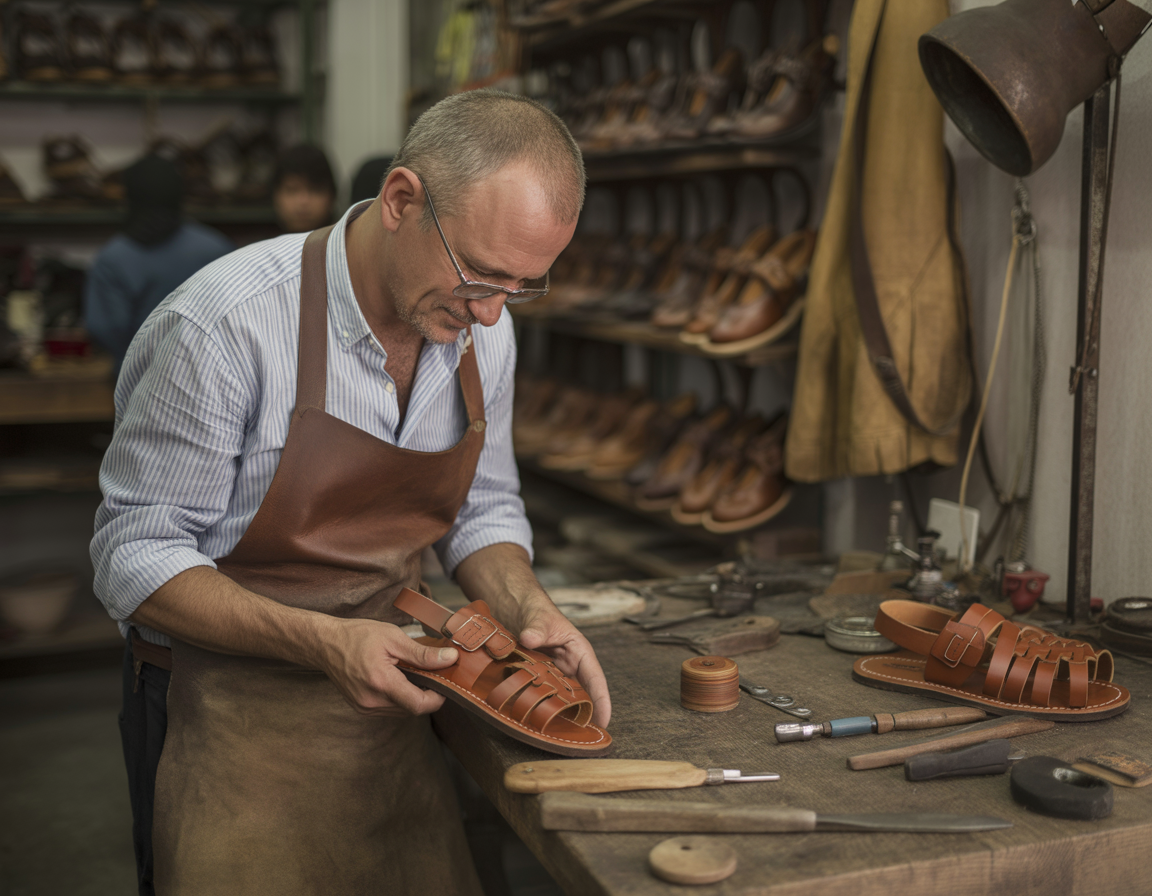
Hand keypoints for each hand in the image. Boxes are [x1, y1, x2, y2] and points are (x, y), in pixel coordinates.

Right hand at [321, 618, 459, 716]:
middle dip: (426, 693)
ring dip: (413, 695)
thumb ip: (422, 654)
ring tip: (412, 672)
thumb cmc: (357, 636)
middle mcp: (372, 701)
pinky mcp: (362, 708)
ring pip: (402, 710)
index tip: (444, 681)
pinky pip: (390, 708)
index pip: (419, 705)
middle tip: (431, 672)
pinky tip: (398, 678)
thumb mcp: (393, 638)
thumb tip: (450, 659)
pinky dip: (399, 696)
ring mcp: (365, 707)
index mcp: (381, 682)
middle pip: (412, 709)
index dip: (438, 697)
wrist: (325, 644)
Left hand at [512, 593, 612, 727]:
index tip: (605, 720)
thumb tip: (529, 638)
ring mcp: (554, 672)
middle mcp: (569, 665)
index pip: (595, 678)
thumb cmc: (536, 609)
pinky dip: (544, 707)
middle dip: (585, 714)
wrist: (516, 607)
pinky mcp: (539, 677)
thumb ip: (536, 629)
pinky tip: (540, 721)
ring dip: (564, 713)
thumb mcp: (539, 618)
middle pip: (582, 693)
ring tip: (564, 734)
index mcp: (579, 651)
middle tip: (584, 736)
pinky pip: (544, 694)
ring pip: (563, 697)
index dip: (601, 700)